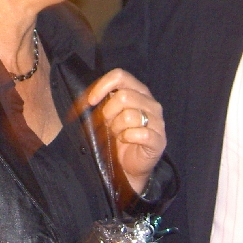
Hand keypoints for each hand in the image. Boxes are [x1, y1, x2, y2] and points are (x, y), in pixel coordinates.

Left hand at [87, 69, 165, 193]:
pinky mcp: (159, 139)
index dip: (103, 86)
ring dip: (116, 128)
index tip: (91, 100)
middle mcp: (151, 103)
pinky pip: (140, 133)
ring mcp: (158, 121)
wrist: (129, 166)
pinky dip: (127, 138)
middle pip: (123, 96)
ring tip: (117, 134)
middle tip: (107, 124)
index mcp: (139, 92)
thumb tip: (84, 99)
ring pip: (129, 115)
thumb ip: (101, 102)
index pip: (121, 76)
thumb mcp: (108, 115)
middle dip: (108, 112)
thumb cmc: (118, 137)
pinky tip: (126, 141)